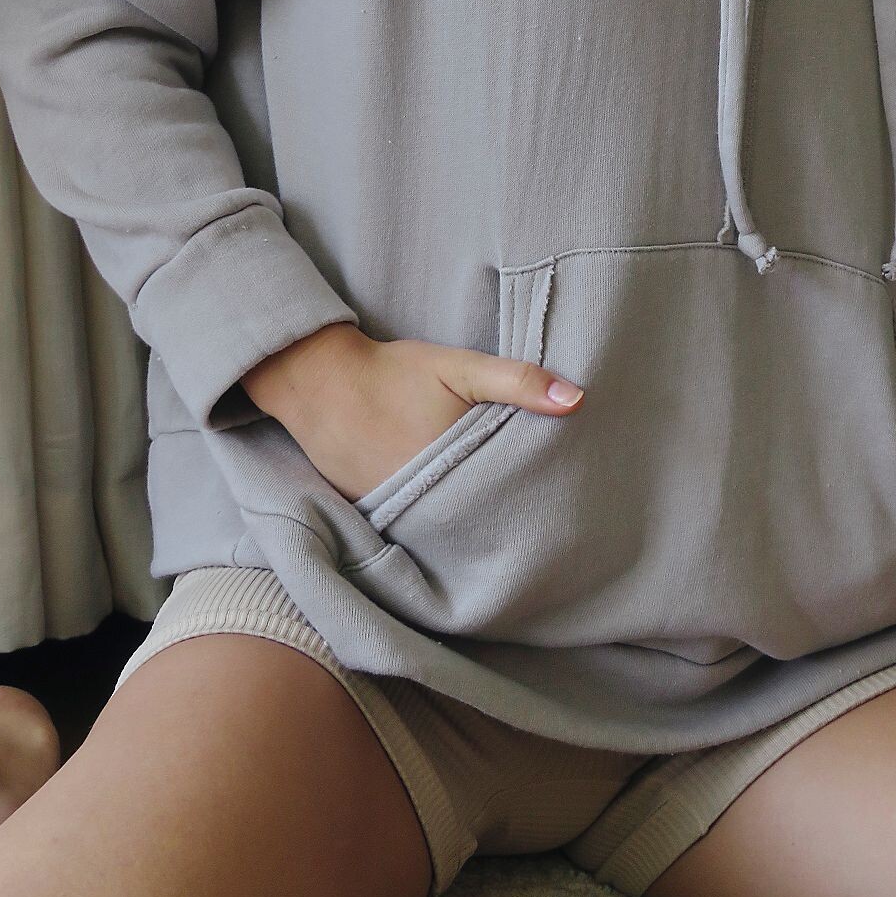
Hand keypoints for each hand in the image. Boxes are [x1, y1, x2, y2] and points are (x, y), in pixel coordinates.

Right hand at [244, 326, 586, 505]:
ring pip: (448, 529)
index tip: (558, 505)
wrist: (318, 381)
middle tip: (539, 521)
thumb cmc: (393, 372)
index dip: (532, 500)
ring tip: (503, 524)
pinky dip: (434, 522)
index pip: (507, 499)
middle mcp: (424, 502)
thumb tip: (578, 399)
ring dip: (471, 524)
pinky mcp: (374, 514)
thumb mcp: (458, 367)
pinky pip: (415, 527)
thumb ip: (516, 382)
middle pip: (479, 520)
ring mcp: (396, 513)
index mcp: (452, 468)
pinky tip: (453, 513)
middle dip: (505, 518)